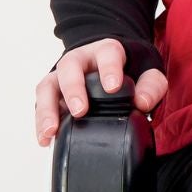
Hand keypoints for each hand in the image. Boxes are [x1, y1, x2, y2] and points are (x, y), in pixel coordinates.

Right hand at [34, 36, 167, 146]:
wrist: (111, 65)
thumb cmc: (129, 70)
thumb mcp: (148, 73)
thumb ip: (151, 86)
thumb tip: (142, 103)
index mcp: (106, 51)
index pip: (107, 53)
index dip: (108, 68)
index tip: (112, 87)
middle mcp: (80, 60)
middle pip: (69, 67)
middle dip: (72, 88)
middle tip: (79, 111)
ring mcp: (63, 76)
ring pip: (48, 85)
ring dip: (47, 108)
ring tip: (51, 130)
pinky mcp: (54, 93)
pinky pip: (42, 104)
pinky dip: (41, 122)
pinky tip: (45, 139)